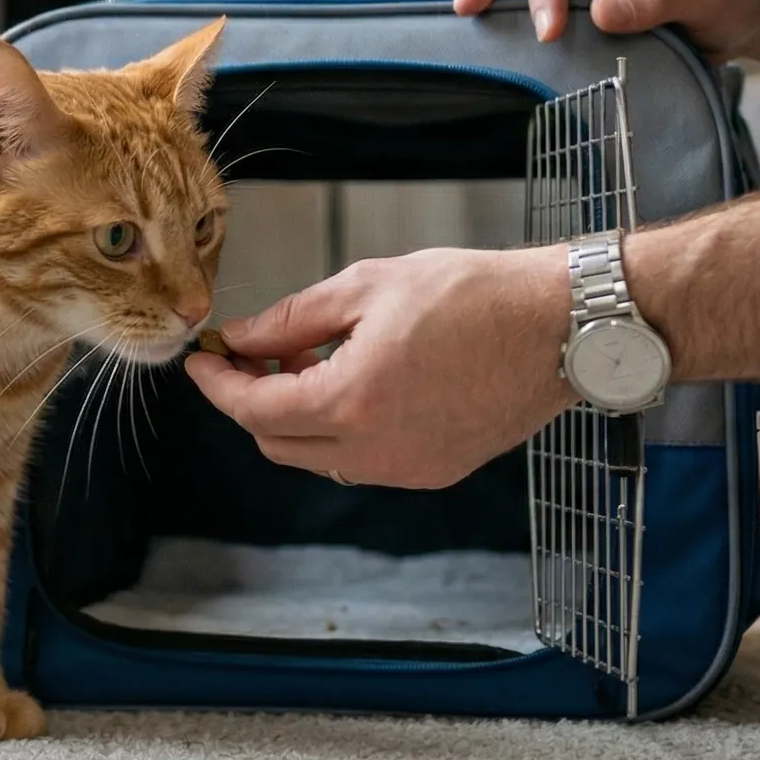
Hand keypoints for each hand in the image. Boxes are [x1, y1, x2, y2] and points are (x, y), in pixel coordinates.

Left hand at [182, 247, 576, 489]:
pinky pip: (363, 461)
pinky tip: (355, 382)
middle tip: (255, 353)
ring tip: (310, 360)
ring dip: (298, 417)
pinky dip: (341, 429)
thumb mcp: (366, 288)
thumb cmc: (472, 295)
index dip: (218, 385)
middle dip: (252, 401)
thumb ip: (293, 320)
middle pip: (277, 443)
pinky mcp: (436, 471)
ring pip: (319, 458)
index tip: (201, 359)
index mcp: (350, 403)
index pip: (254, 410)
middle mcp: (374, 452)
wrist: (558, 326)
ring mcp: (408, 470)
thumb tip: (242, 337)